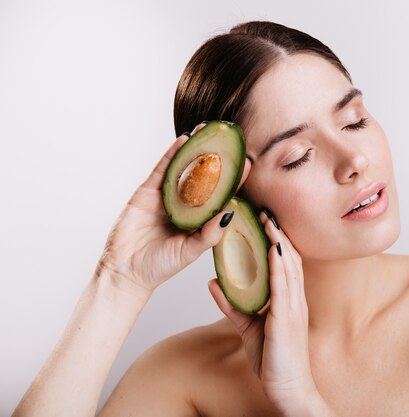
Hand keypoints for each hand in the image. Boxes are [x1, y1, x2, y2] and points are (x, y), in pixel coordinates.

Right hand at [96, 122, 250, 297]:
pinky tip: (184, 140)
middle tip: (231, 139)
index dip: (234, 180)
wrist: (126, 271)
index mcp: (200, 219)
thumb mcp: (190, 251)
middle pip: (204, 177)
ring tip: (208, 130)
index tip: (249, 164)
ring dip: (195, 149)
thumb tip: (230, 214)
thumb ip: (209, 235)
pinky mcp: (147, 191)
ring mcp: (166, 196)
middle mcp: (185, 205)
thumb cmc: (160, 266)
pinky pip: (162, 169)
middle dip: (217, 159)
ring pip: (183, 168)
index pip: (221, 195)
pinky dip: (173, 154)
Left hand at [209, 210, 320, 411]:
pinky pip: (283, 286)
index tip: (264, 218)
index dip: (276, 238)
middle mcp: (294, 299)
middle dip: (278, 232)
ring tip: (268, 218)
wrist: (289, 391)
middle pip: (288, 257)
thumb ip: (232, 305)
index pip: (284, 262)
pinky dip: (278, 265)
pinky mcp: (287, 319)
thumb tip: (214, 284)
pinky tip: (272, 248)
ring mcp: (293, 308)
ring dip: (278, 240)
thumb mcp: (248, 328)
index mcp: (288, 300)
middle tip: (265, 207)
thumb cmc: (274, 360)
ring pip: (288, 266)